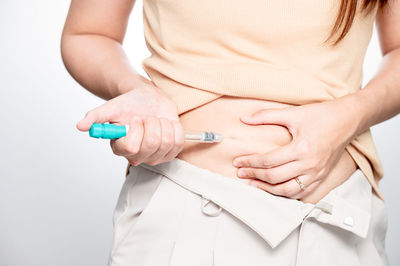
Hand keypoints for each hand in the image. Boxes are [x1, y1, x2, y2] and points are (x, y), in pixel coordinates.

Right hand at [76, 81, 184, 165]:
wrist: (147, 100)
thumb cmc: (130, 105)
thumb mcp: (111, 107)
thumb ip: (96, 117)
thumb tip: (81, 126)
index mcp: (121, 148)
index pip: (130, 147)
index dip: (135, 130)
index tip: (134, 118)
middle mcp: (138, 156)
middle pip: (151, 144)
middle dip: (151, 123)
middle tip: (146, 117)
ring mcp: (156, 156)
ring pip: (167, 141)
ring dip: (163, 123)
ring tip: (155, 119)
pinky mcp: (172, 151)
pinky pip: (179, 140)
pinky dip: (175, 127)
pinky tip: (166, 123)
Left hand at [232, 100, 358, 198]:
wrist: (348, 119)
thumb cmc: (322, 115)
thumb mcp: (292, 113)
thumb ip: (266, 116)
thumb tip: (244, 119)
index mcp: (301, 149)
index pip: (268, 161)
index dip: (250, 162)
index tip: (238, 162)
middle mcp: (309, 165)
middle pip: (275, 177)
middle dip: (254, 176)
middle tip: (240, 173)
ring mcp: (317, 173)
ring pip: (287, 190)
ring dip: (267, 189)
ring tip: (253, 184)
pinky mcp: (321, 176)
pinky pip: (302, 193)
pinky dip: (286, 194)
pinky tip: (274, 190)